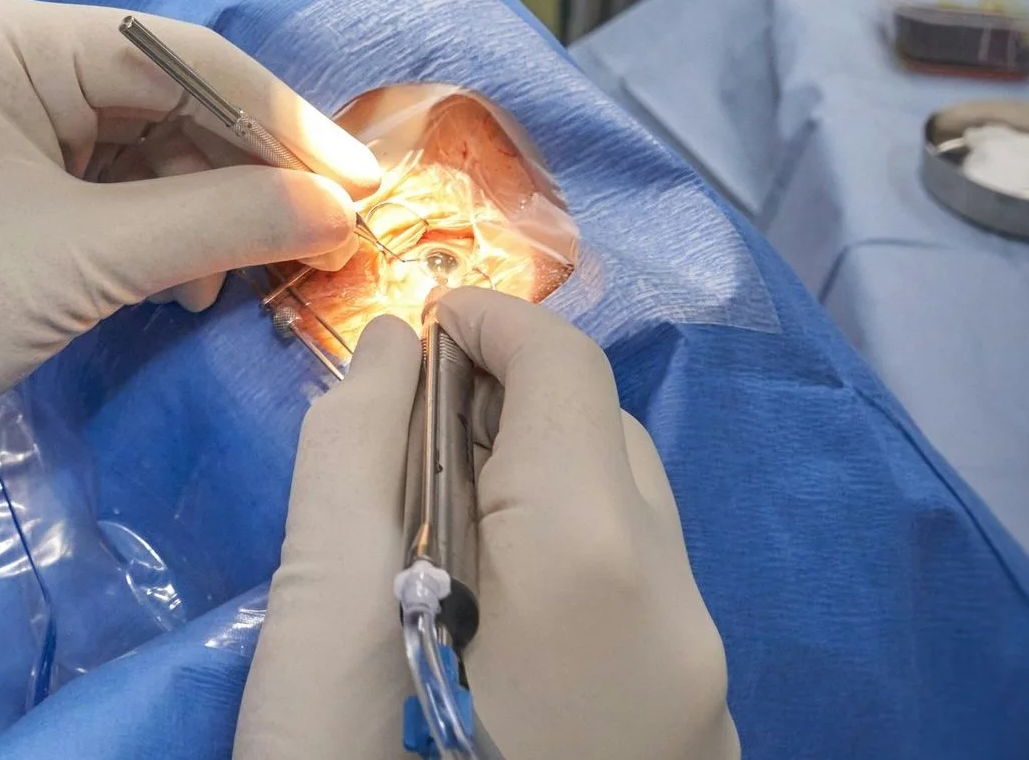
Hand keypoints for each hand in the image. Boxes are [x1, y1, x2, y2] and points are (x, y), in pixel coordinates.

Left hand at [0, 0, 376, 591]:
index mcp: (13, 36)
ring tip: (248, 273)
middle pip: (167, 91)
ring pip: (142, 137)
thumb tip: (338, 209)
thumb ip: (218, 223)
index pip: (181, 54)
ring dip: (203, 202)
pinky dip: (154, 223)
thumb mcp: (82, 264)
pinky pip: (103, 173)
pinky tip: (185, 278)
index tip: (361, 185)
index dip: (279, 120)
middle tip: (325, 236)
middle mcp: (7, 48)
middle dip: (245, 165)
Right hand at [234, 292, 738, 759]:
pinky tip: (478, 635)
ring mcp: (706, 709)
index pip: (564, 366)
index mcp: (603, 569)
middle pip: (605, 438)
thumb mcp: (322, 638)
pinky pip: (640, 615)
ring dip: (533, 491)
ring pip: (629, 529)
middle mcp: (684, 624)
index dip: (480, 320)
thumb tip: (389, 349)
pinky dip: (567, 575)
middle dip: (500, 406)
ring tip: (420, 538)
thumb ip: (350, 465)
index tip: (397, 331)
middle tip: (387, 440)